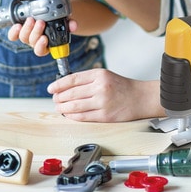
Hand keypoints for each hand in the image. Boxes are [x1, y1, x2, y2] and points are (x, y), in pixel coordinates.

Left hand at [8, 17, 77, 56]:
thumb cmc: (57, 21)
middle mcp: (36, 42)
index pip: (41, 51)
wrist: (48, 14)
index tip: (44, 38)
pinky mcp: (19, 30)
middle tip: (41, 22)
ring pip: (24, 37)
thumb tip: (74, 26)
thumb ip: (70, 24)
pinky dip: (14, 31)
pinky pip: (13, 35)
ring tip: (32, 19)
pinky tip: (18, 25)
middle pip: (32, 42)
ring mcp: (27, 36)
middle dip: (35, 33)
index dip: (41, 46)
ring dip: (27, 28)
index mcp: (46, 44)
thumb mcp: (65, 22)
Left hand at [48, 70, 164, 121]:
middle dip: (59, 98)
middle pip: (71, 93)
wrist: (140, 98)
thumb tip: (65, 86)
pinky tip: (69, 115)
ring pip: (74, 106)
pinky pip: (82, 117)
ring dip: (63, 108)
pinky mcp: (104, 116)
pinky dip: (72, 116)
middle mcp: (100, 87)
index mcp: (99, 74)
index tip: (50, 88)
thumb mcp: (105, 75)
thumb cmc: (122, 87)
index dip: (58, 84)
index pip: (72, 79)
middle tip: (54, 99)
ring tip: (59, 108)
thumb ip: (87, 79)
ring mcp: (102, 102)